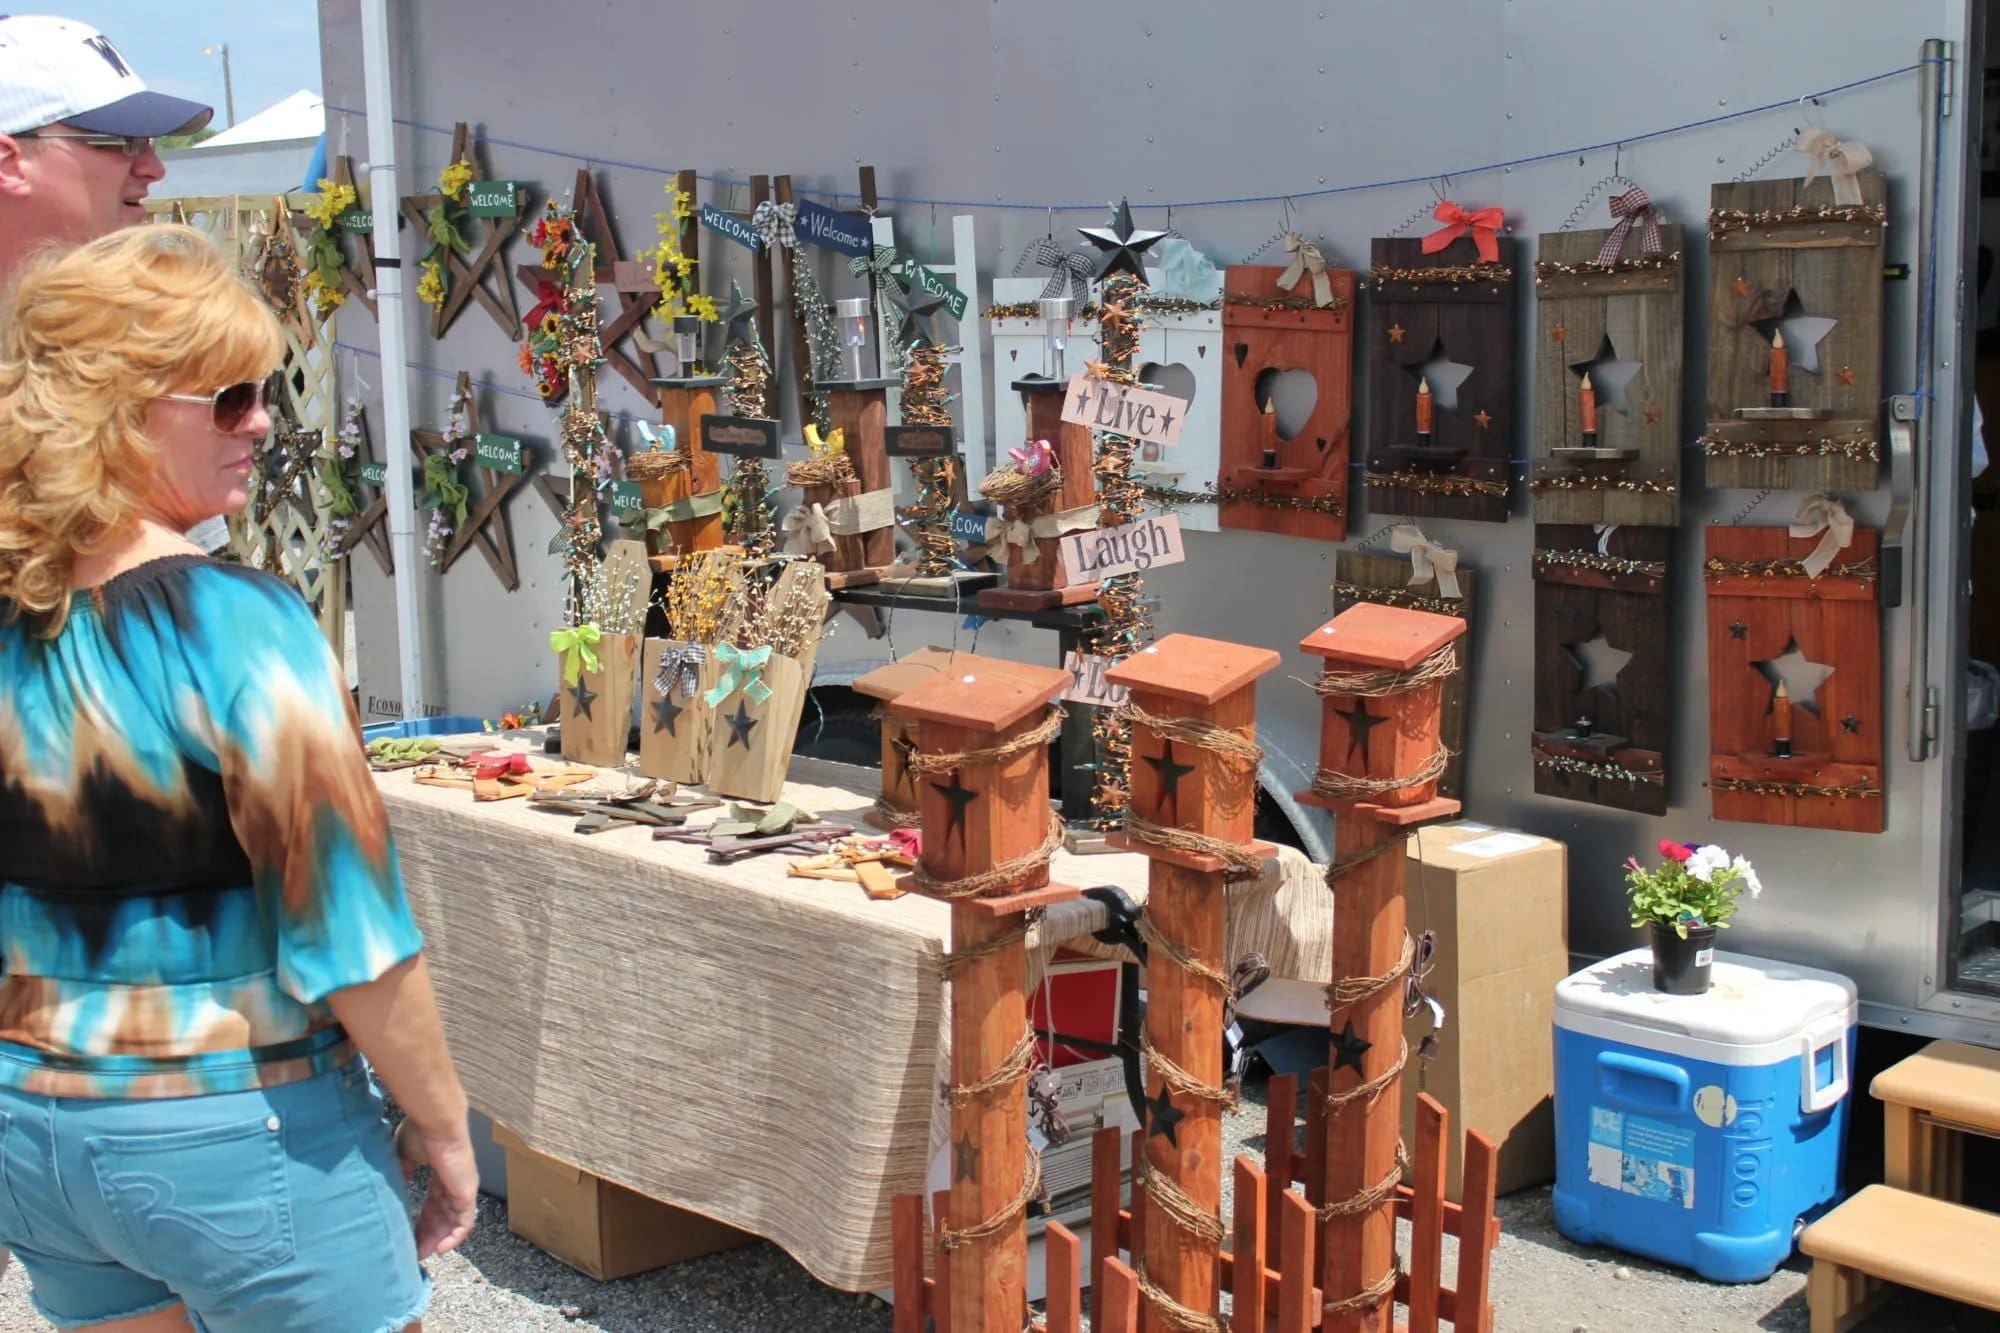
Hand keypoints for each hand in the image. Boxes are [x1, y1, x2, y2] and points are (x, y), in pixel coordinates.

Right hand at [399, 1123, 478, 1258]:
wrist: (437, 1123)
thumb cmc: (421, 1132)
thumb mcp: (405, 1155)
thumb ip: (404, 1170)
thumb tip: (399, 1183)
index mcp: (441, 1174)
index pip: (434, 1203)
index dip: (422, 1220)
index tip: (408, 1234)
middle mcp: (454, 1183)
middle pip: (443, 1216)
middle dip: (428, 1234)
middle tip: (414, 1252)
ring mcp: (462, 1189)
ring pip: (453, 1222)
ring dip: (438, 1239)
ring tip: (422, 1254)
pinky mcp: (467, 1193)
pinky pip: (464, 1222)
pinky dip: (454, 1237)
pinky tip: (440, 1249)